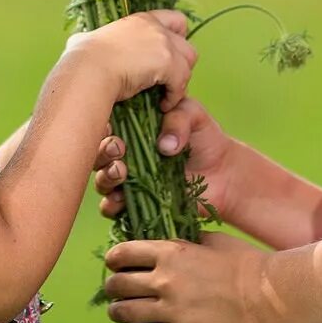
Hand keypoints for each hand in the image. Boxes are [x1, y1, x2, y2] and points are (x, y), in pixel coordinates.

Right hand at [63, 9, 195, 108]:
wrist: (87, 69)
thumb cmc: (80, 59)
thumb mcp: (84, 41)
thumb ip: (87, 39)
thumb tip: (76, 42)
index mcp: (140, 20)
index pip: (176, 20)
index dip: (176, 39)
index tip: (167, 57)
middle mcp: (156, 28)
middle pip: (187, 45)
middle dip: (181, 64)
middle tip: (166, 82)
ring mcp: (164, 44)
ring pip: (189, 63)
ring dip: (180, 81)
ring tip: (164, 96)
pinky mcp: (168, 62)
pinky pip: (182, 83)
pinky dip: (174, 96)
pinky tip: (161, 106)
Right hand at [92, 95, 237, 221]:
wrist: (224, 173)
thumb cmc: (205, 137)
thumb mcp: (193, 115)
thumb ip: (178, 119)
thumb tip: (164, 145)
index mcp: (132, 125)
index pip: (106, 124)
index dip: (102, 126)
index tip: (111, 128)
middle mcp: (124, 152)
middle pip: (98, 152)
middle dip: (102, 152)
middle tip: (118, 149)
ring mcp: (128, 178)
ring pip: (102, 178)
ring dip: (105, 176)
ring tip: (122, 172)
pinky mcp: (136, 202)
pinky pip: (112, 207)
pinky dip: (111, 205)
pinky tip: (120, 200)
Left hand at [102, 231, 274, 322]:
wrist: (267, 294)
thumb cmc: (243, 261)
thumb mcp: (209, 239)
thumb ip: (181, 242)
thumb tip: (163, 244)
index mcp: (170, 252)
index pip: (121, 254)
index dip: (114, 260)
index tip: (117, 264)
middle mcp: (164, 280)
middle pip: (116, 285)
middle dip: (112, 287)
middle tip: (118, 290)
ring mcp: (171, 310)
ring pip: (123, 314)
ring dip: (119, 313)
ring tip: (124, 313)